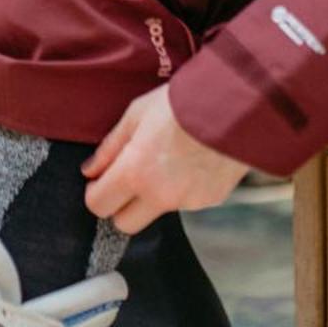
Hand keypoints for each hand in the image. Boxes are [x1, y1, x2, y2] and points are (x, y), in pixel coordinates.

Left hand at [82, 83, 247, 234]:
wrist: (236, 105)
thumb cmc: (182, 102)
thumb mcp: (136, 114)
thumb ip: (110, 148)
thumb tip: (91, 171)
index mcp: (134, 173)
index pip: (98, 206)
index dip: (96, 193)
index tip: (101, 181)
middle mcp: (159, 196)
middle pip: (125, 224)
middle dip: (121, 206)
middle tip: (128, 180)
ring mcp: (187, 202)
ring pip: (157, 211)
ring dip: (154, 195)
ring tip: (168, 160)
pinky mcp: (211, 200)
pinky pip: (186, 202)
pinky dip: (183, 189)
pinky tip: (191, 162)